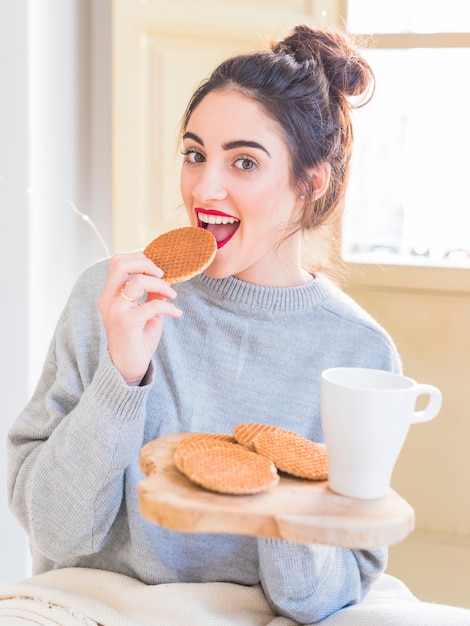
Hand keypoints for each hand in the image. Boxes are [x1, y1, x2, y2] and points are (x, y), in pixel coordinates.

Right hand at [98, 252, 181, 384]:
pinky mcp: (127, 323)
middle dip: (146, 264)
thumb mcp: (145, 312)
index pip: (118, 262)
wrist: (127, 367)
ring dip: (162, 285)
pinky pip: (153, 305)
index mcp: (110, 294)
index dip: (139, 258)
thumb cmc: (136, 339)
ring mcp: (116, 311)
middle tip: (162, 274)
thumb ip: (151, 294)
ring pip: (139, 281)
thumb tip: (165, 279)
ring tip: (172, 296)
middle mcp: (109, 300)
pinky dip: (169, 307)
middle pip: (121, 264)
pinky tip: (176, 313)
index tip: (156, 269)